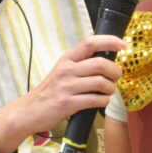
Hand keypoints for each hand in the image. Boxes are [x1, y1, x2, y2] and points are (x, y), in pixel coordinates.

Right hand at [0, 34, 124, 152]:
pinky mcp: (67, 104)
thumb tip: (106, 63)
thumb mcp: (61, 72)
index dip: (109, 41)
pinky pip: (95, 100)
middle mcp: (66, 70)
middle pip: (100, 63)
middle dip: (115, 71)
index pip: (89, 43)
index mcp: (66, 60)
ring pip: (100, 82)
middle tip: (116, 78)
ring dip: (110, 88)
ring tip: (108, 92)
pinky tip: (101, 102)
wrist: (29, 111)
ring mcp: (66, 87)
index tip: (123, 44)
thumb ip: (80, 66)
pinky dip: (103, 101)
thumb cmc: (50, 92)